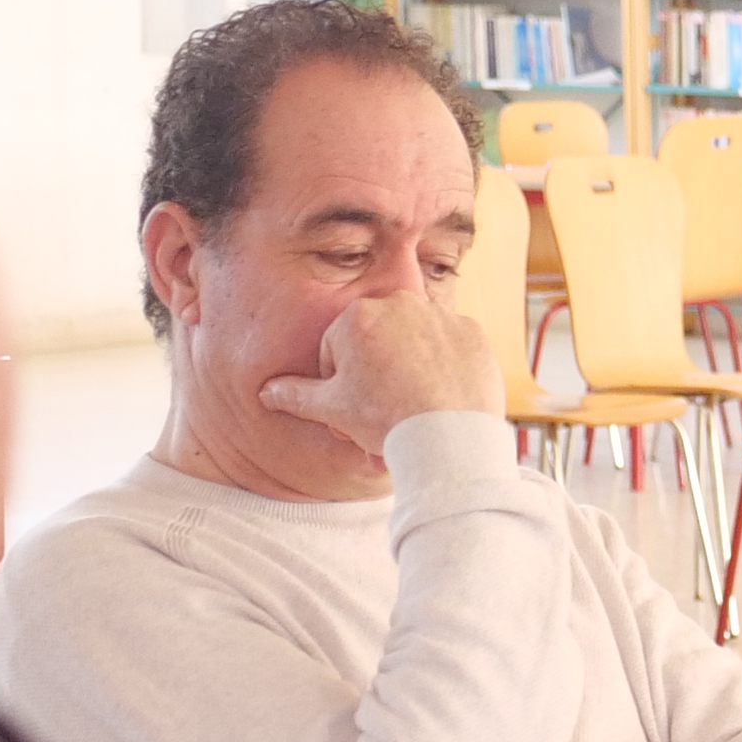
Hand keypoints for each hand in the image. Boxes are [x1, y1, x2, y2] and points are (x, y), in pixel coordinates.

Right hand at [258, 288, 501, 454]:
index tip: (356, 409)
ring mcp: (441, 315)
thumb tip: (267, 392)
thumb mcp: (331, 410)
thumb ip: (296, 395)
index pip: (339, 348)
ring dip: (411, 368)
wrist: (449, 437)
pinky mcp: (473, 333)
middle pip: (378, 340)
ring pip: (415, 342)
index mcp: (358, 315)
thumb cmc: (386, 420)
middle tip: (386, 411)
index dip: (343, 384)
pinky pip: (452, 348)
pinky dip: (447, 368)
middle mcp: (401, 304)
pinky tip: (444, 396)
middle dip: (377, 372)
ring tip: (416, 406)